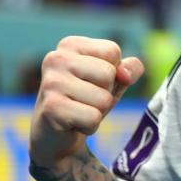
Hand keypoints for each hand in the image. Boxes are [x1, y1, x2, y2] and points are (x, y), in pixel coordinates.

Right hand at [29, 36, 143, 169]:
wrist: (55, 135)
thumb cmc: (86, 100)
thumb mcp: (113, 80)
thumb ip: (130, 68)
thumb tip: (125, 74)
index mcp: (70, 44)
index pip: (113, 52)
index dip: (113, 72)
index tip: (93, 82)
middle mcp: (56, 58)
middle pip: (109, 74)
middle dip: (106, 93)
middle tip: (85, 100)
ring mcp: (52, 83)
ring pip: (103, 98)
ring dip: (98, 111)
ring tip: (79, 111)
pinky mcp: (51, 108)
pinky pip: (93, 118)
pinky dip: (89, 126)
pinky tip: (73, 124)